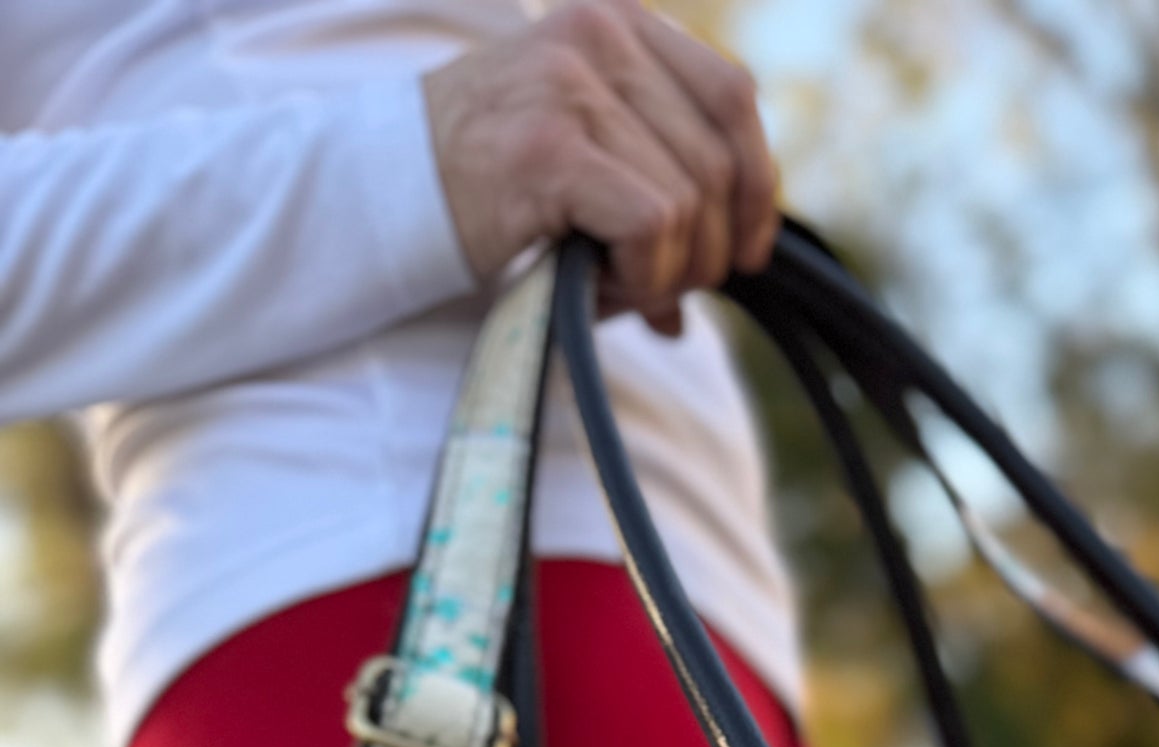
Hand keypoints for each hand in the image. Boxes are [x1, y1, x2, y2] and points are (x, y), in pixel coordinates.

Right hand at [422, 3, 776, 333]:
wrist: (387, 191)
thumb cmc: (492, 185)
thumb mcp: (588, 149)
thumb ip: (662, 171)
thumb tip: (742, 254)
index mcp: (616, 21)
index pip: (732, 96)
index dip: (758, 183)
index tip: (747, 251)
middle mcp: (599, 33)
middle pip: (718, 162)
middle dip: (708, 252)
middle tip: (664, 294)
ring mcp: (571, 83)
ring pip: (688, 202)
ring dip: (667, 273)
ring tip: (618, 292)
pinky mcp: (550, 145)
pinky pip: (652, 225)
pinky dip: (642, 275)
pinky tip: (603, 289)